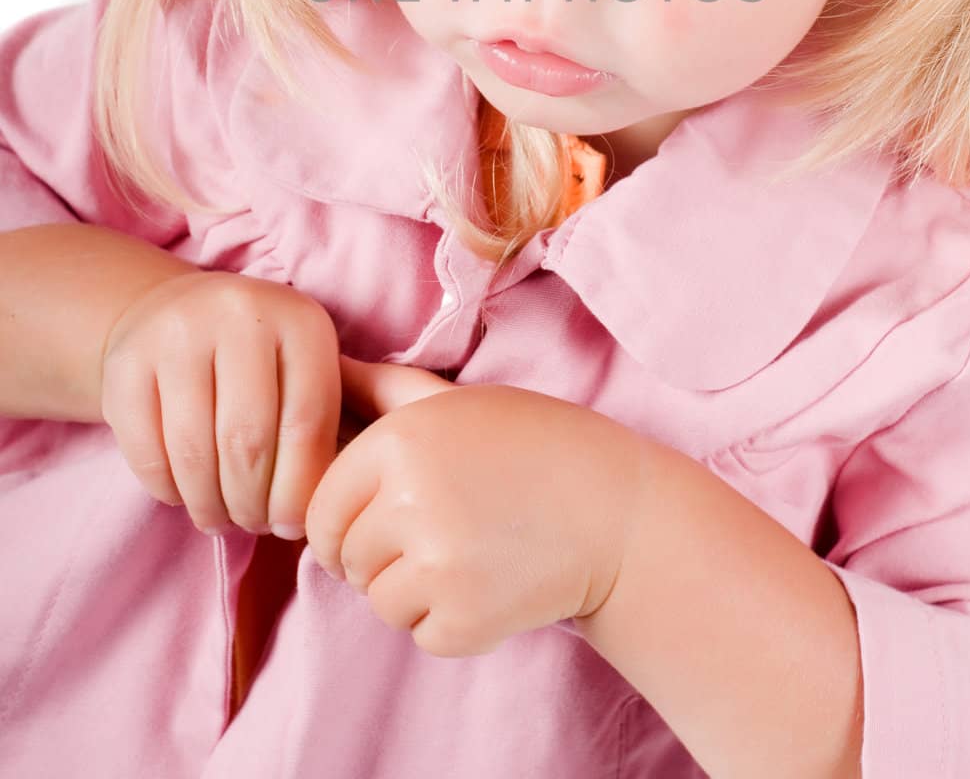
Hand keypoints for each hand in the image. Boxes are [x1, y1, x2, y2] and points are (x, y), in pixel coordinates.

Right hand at [100, 269, 342, 537]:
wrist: (176, 312)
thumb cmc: (258, 360)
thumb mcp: (301, 372)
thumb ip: (317, 432)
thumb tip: (303, 516)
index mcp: (299, 320)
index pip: (306, 422)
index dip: (299, 488)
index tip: (291, 525)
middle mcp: (239, 314)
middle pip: (247, 442)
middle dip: (251, 503)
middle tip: (252, 526)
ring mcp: (176, 333)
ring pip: (194, 452)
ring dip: (209, 505)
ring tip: (220, 519)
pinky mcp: (125, 363)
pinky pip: (147, 452)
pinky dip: (168, 490)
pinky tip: (183, 494)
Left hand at [304, 356, 653, 656]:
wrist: (616, 513)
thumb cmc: (532, 446)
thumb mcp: (458, 400)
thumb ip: (383, 388)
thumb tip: (325, 369)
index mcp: (399, 440)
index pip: (321, 505)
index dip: (346, 520)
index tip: (384, 519)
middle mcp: (409, 499)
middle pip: (345, 556)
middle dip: (378, 556)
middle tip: (439, 535)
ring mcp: (437, 563)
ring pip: (378, 599)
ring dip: (412, 591)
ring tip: (469, 555)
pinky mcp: (463, 619)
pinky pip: (419, 633)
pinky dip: (448, 622)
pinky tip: (490, 584)